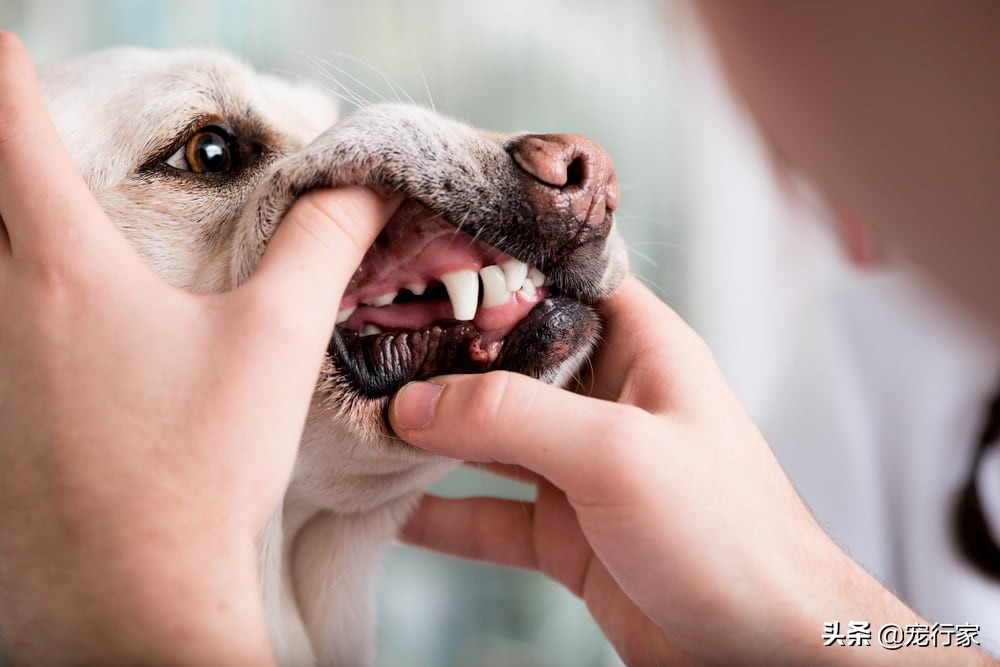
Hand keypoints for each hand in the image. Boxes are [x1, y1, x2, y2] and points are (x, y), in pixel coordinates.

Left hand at [0, 33, 399, 665]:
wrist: (137, 594)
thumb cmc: (204, 466)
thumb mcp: (276, 341)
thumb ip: (322, 244)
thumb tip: (366, 183)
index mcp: (67, 271)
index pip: (9, 131)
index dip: (3, 74)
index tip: (4, 47)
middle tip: (14, 137)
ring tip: (25, 226)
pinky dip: (1, 305)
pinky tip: (37, 346)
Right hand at [390, 276, 993, 665]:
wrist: (765, 650)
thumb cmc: (728, 535)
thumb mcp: (617, 453)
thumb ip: (512, 417)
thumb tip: (413, 403)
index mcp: (641, 350)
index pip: (561, 282)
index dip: (497, 267)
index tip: (422, 259)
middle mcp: (609, 400)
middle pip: (511, 361)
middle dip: (443, 356)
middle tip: (367, 344)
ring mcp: (584, 469)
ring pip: (491, 438)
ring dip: (432, 436)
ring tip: (363, 422)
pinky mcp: (567, 532)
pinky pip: (489, 514)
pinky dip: (441, 514)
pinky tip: (390, 510)